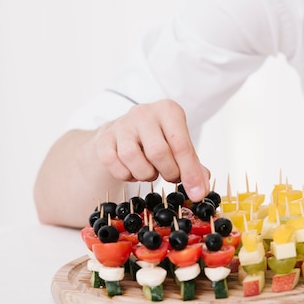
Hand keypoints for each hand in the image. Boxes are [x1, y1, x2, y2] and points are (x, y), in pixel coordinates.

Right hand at [92, 99, 209, 201]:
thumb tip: (200, 190)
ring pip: (132, 158)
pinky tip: (133, 170)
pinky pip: (114, 164)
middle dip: (168, 173)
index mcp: (168, 110)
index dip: (189, 172)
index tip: (196, 193)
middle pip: (158, 152)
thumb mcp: (179, 146)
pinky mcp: (104, 138)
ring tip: (151, 171)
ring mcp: (121, 124)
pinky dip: (126, 175)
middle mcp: (144, 113)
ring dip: (145, 174)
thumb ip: (193, 166)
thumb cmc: (158, 139)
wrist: (124, 132)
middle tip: (171, 176)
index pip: (181, 145)